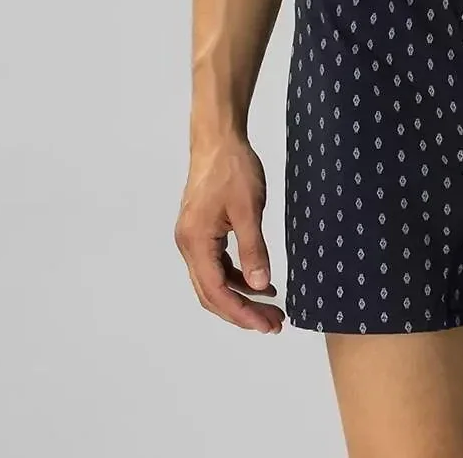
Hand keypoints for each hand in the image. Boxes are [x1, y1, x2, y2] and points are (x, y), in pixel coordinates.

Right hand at [174, 136, 283, 332]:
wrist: (218, 139)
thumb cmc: (232, 168)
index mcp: (196, 242)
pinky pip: (218, 264)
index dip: (242, 313)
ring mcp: (193, 238)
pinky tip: (260, 281)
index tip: (266, 324)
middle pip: (212, 293)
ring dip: (241, 296)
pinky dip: (238, 276)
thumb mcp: (248, 210)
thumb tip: (261, 286)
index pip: (216, 292)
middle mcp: (189, 245)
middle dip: (242, 311)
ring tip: (271, 307)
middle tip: (273, 323)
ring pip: (214, 281)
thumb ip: (254, 249)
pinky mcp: (202, 231)